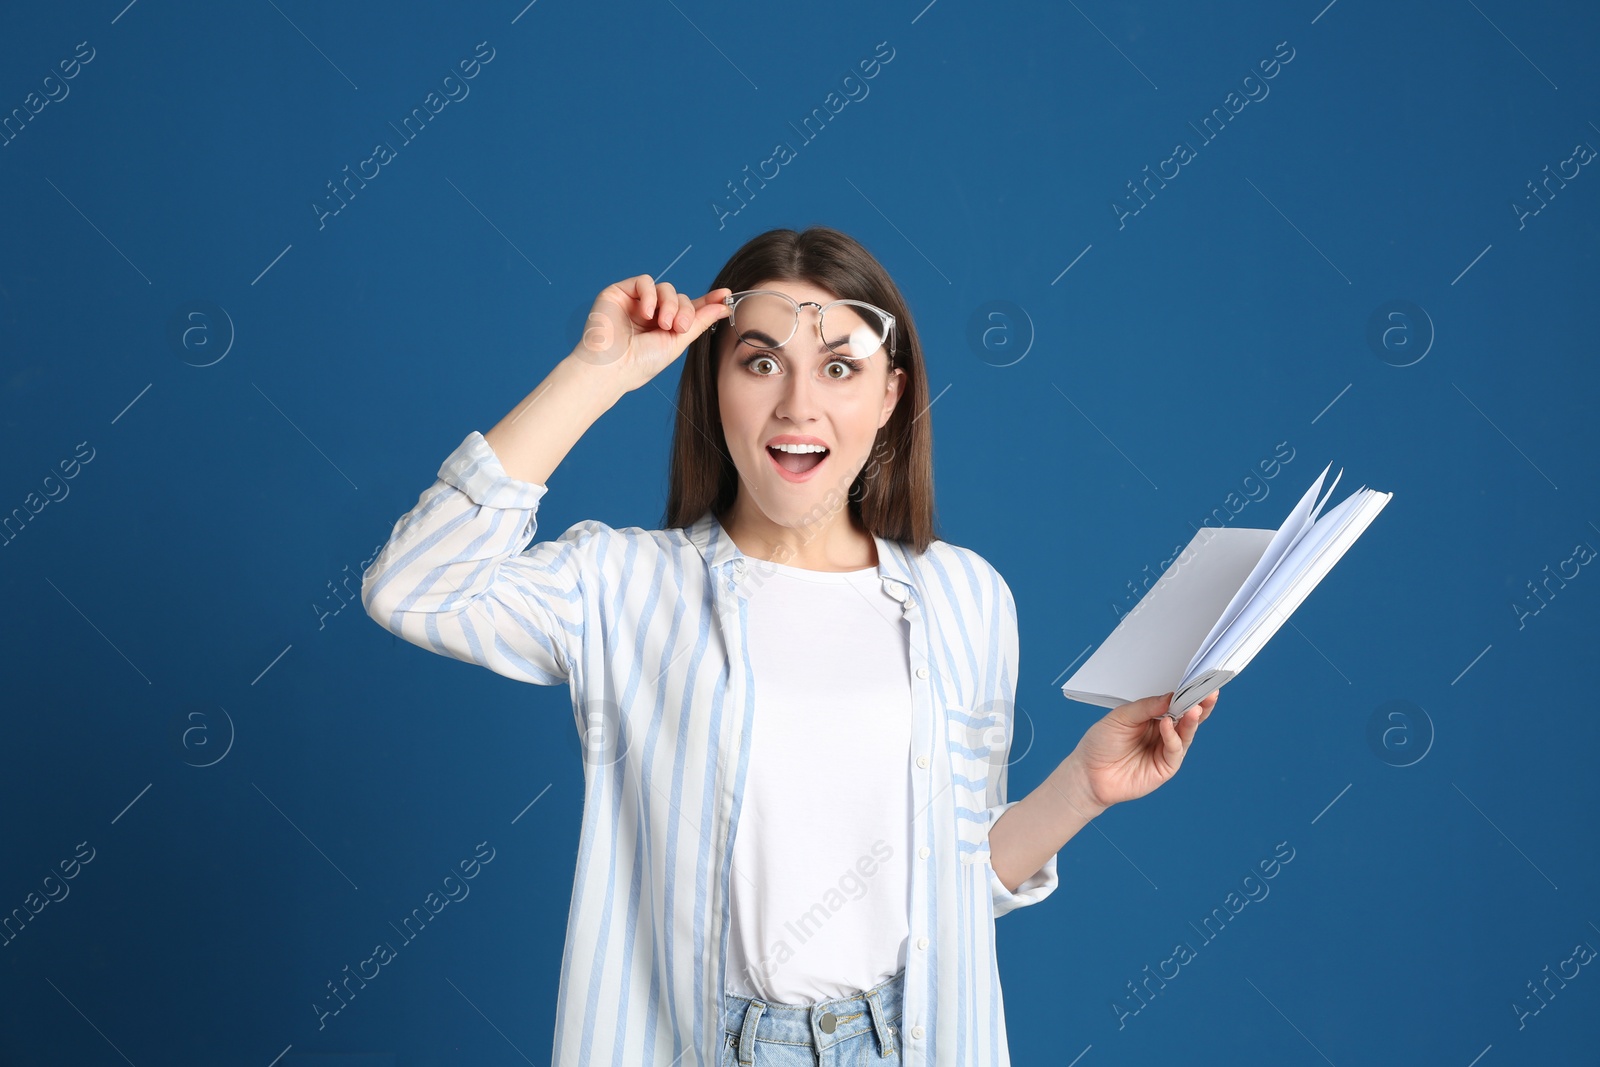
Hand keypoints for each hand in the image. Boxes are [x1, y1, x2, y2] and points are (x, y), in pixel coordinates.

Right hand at [572, 275, 730, 392]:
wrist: (611, 368)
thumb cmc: (640, 363)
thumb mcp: (678, 342)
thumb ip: (700, 321)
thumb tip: (724, 305)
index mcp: (663, 327)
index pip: (688, 308)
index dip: (707, 301)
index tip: (726, 295)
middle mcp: (650, 313)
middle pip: (679, 297)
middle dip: (684, 310)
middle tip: (679, 328)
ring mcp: (635, 302)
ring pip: (665, 288)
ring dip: (669, 304)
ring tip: (663, 324)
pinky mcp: (619, 293)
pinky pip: (644, 281)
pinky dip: (650, 295)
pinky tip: (647, 313)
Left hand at [1065, 690, 1217, 809]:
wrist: (1088, 773)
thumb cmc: (1101, 743)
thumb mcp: (1121, 717)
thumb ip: (1146, 707)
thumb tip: (1170, 697)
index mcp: (1154, 717)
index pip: (1177, 704)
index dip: (1189, 694)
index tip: (1199, 681)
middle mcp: (1164, 733)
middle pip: (1188, 719)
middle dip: (1200, 706)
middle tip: (1209, 694)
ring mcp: (1166, 751)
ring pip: (1186, 734)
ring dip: (1191, 721)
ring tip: (1193, 708)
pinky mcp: (1165, 768)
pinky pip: (1174, 751)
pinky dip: (1173, 737)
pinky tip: (1166, 725)